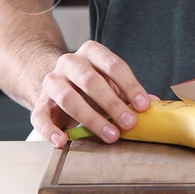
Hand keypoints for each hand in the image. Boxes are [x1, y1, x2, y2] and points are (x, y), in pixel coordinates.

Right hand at [30, 40, 152, 147]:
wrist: (57, 86)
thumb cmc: (91, 86)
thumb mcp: (112, 84)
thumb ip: (130, 93)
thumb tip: (155, 104)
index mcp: (91, 52)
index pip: (112, 65)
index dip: (130, 85)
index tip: (143, 106)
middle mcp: (69, 62)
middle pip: (90, 80)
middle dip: (112, 103)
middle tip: (129, 123)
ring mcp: (51, 81)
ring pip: (68, 98)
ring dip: (91, 118)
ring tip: (110, 135)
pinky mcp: (39, 103)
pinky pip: (41, 117)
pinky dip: (50, 130)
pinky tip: (62, 141)